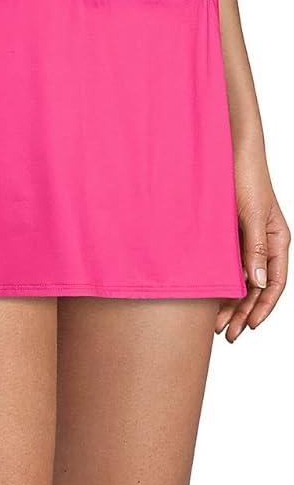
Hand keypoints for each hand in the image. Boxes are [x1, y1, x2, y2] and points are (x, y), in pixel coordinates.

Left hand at [216, 143, 289, 342]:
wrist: (224, 150)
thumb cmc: (245, 176)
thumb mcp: (251, 214)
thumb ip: (255, 248)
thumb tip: (258, 282)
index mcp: (277, 241)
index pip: (275, 283)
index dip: (263, 307)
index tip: (248, 326)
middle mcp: (262, 246)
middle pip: (256, 289)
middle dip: (242, 313)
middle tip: (226, 334)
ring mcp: (244, 244)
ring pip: (239, 283)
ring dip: (228, 305)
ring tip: (214, 326)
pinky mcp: (226, 240)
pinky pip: (225, 270)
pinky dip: (218, 288)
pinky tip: (206, 302)